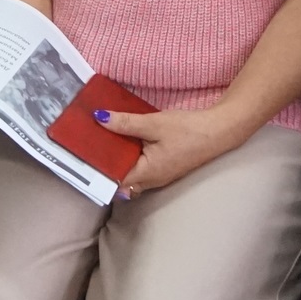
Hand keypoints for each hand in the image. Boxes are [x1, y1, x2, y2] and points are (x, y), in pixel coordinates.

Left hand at [96, 105, 247, 197]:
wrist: (219, 131)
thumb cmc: (188, 130)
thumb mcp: (154, 124)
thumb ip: (125, 123)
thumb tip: (99, 119)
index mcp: (146, 174)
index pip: (113, 178)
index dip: (97, 167)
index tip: (81, 152)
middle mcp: (151, 180)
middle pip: (120, 176)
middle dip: (104, 161)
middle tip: (87, 141)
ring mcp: (159, 175)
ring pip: (130, 170)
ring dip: (118, 157)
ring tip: (100, 137)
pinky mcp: (165, 166)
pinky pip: (141, 165)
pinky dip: (130, 154)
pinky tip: (124, 137)